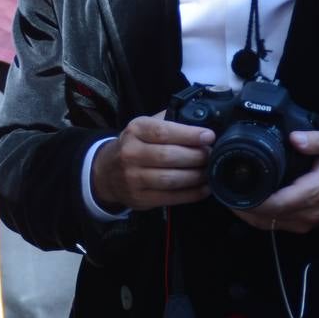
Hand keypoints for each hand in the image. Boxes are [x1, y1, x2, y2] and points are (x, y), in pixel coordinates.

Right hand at [90, 112, 214, 211]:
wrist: (106, 172)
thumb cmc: (134, 145)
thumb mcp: (143, 127)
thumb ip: (167, 121)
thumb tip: (201, 119)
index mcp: (135, 131)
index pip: (164, 132)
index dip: (189, 135)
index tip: (209, 136)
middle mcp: (131, 154)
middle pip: (169, 156)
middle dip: (196, 156)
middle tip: (212, 155)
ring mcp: (133, 178)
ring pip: (171, 179)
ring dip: (196, 176)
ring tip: (210, 171)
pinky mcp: (140, 198)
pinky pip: (171, 197)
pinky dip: (192, 194)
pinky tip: (204, 188)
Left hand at [232, 130, 318, 233]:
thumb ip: (317, 140)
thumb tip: (295, 138)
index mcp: (315, 192)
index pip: (277, 203)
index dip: (251, 200)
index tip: (230, 188)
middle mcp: (309, 212)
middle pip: (266, 217)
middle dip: (241, 205)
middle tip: (220, 188)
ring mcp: (305, 222)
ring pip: (266, 224)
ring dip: (245, 213)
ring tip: (227, 194)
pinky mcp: (302, 224)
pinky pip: (273, 225)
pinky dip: (256, 216)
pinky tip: (244, 202)